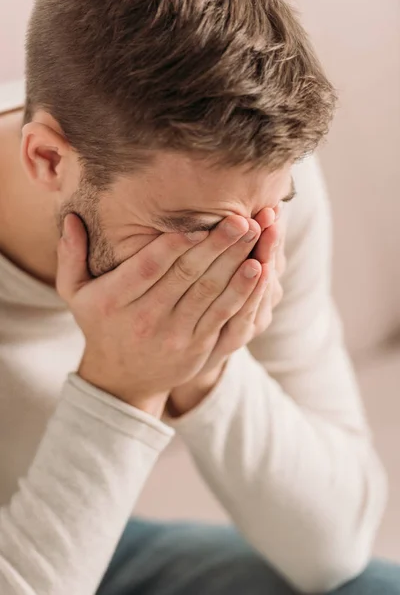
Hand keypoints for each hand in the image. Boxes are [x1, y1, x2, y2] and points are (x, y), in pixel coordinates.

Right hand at [56, 212, 266, 416]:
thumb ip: (71, 256)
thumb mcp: (75, 293)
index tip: (197, 222)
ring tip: (256, 233)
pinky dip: (243, 292)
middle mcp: (145, 318)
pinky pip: (225, 316)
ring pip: (211, 293)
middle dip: (216, 245)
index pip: (148, 268)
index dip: (173, 245)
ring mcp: (175, 335)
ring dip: (236, 262)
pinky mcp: (199, 347)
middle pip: (186, 276)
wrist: (122, 378)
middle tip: (239, 218)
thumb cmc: (100, 324)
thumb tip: (70, 218)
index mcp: (113, 300)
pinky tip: (259, 269)